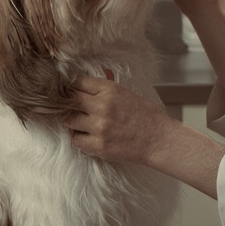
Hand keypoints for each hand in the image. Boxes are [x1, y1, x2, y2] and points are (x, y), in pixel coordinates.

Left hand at [68, 74, 224, 198]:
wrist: (159, 139)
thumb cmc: (146, 115)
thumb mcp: (126, 93)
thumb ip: (105, 87)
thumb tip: (85, 79)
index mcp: (109, 90)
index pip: (77, 82)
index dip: (69, 86)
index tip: (67, 90)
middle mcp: (102, 106)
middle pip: (68, 100)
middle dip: (65, 103)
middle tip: (66, 106)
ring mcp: (99, 127)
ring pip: (68, 120)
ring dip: (70, 120)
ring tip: (77, 121)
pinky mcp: (99, 146)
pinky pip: (75, 140)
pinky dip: (78, 137)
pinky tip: (86, 135)